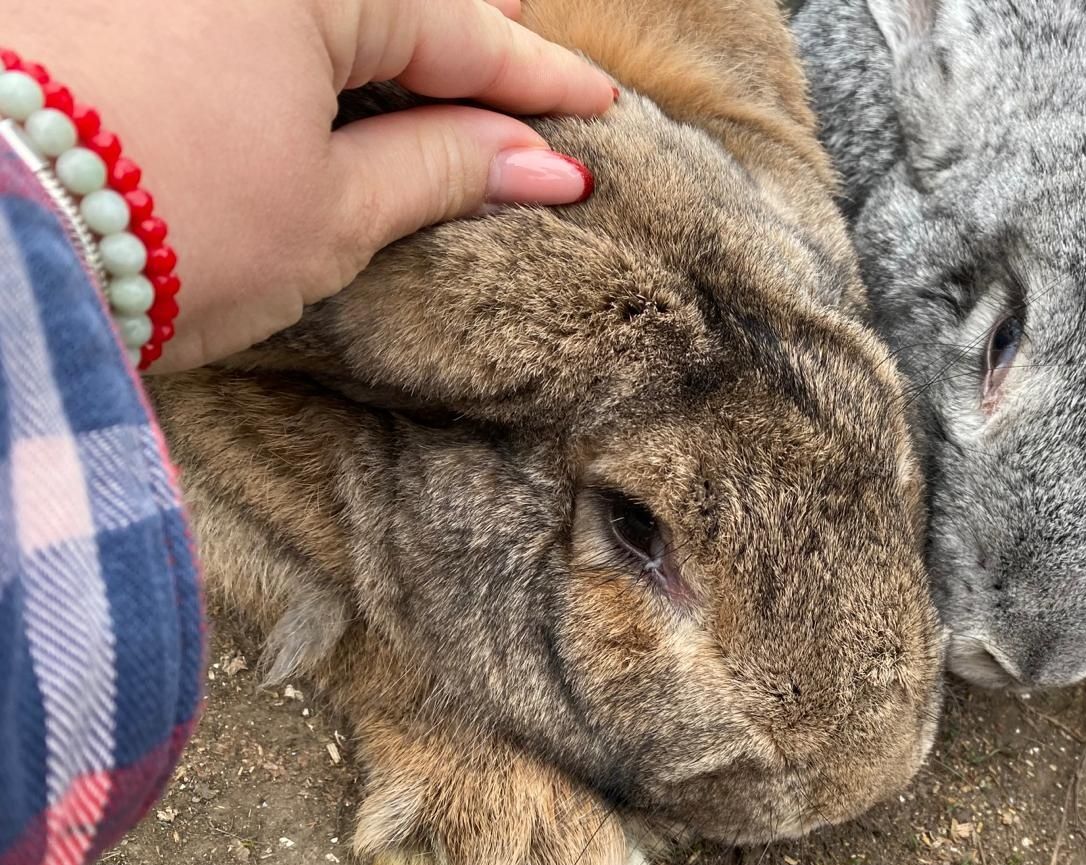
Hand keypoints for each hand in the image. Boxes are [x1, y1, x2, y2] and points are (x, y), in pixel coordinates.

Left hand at [8, 0, 615, 371]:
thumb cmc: (160, 230)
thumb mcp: (328, 216)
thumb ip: (441, 169)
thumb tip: (542, 165)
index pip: (459, 26)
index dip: (535, 78)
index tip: (596, 110)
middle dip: (457, 27)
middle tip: (521, 46)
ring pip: (309, 3)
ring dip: (373, 30)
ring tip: (429, 48)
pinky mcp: (100, 2)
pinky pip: (232, 11)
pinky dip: (288, 35)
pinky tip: (314, 52)